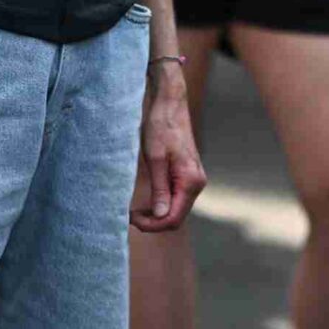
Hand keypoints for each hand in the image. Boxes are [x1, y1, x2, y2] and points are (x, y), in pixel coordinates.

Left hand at [130, 75, 205, 232]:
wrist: (170, 104)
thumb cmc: (161, 126)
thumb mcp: (155, 159)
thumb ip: (159, 189)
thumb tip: (160, 216)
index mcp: (191, 181)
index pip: (173, 218)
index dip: (152, 225)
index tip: (131, 218)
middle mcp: (197, 182)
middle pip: (176, 216)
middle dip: (154, 221)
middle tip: (131, 215)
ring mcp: (194, 179)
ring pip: (177, 208)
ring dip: (157, 213)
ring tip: (136, 209)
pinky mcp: (187, 174)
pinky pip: (176, 197)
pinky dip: (162, 203)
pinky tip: (147, 200)